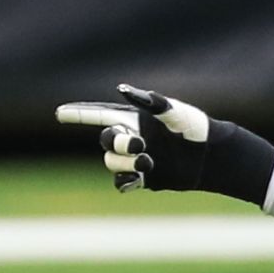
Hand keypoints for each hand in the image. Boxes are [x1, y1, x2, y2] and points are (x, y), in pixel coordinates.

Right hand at [55, 85, 273, 203]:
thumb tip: (122, 89)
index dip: (78, 114)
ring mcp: (136, 159)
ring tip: (149, 161)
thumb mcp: (177, 112)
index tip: (59, 113)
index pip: (99, 114)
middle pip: (104, 141)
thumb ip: (151, 101)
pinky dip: (125, 182)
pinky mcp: (145, 178)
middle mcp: (131, 138)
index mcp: (134, 119)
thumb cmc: (197, 129)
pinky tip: (137, 179)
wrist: (214, 157)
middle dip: (116, 143)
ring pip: (111, 163)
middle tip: (139, 145)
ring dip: (125, 163)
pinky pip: (122, 183)